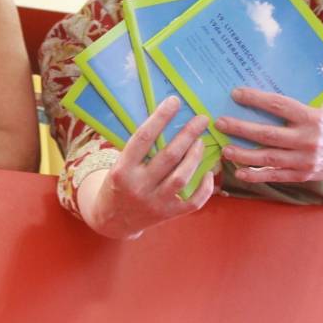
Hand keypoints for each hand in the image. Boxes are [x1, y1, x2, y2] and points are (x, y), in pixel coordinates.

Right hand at [82, 98, 218, 238]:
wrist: (113, 220)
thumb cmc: (117, 184)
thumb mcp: (118, 165)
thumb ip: (139, 149)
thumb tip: (167, 119)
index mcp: (122, 170)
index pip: (143, 138)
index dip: (160, 117)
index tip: (175, 102)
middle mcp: (138, 187)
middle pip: (169, 156)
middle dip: (188, 134)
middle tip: (202, 119)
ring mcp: (154, 203)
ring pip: (182, 177)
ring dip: (195, 157)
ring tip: (201, 142)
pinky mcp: (168, 215)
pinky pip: (193, 202)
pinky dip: (205, 188)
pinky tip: (209, 173)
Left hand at [215, 87, 322, 182]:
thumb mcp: (321, 110)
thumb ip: (296, 108)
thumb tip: (262, 99)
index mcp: (312, 118)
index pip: (279, 106)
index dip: (256, 100)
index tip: (236, 94)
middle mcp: (308, 139)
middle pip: (268, 134)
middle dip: (241, 129)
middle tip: (220, 123)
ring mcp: (305, 160)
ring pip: (268, 158)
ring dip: (243, 154)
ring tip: (225, 149)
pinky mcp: (302, 175)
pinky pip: (275, 176)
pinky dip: (255, 175)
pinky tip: (239, 172)